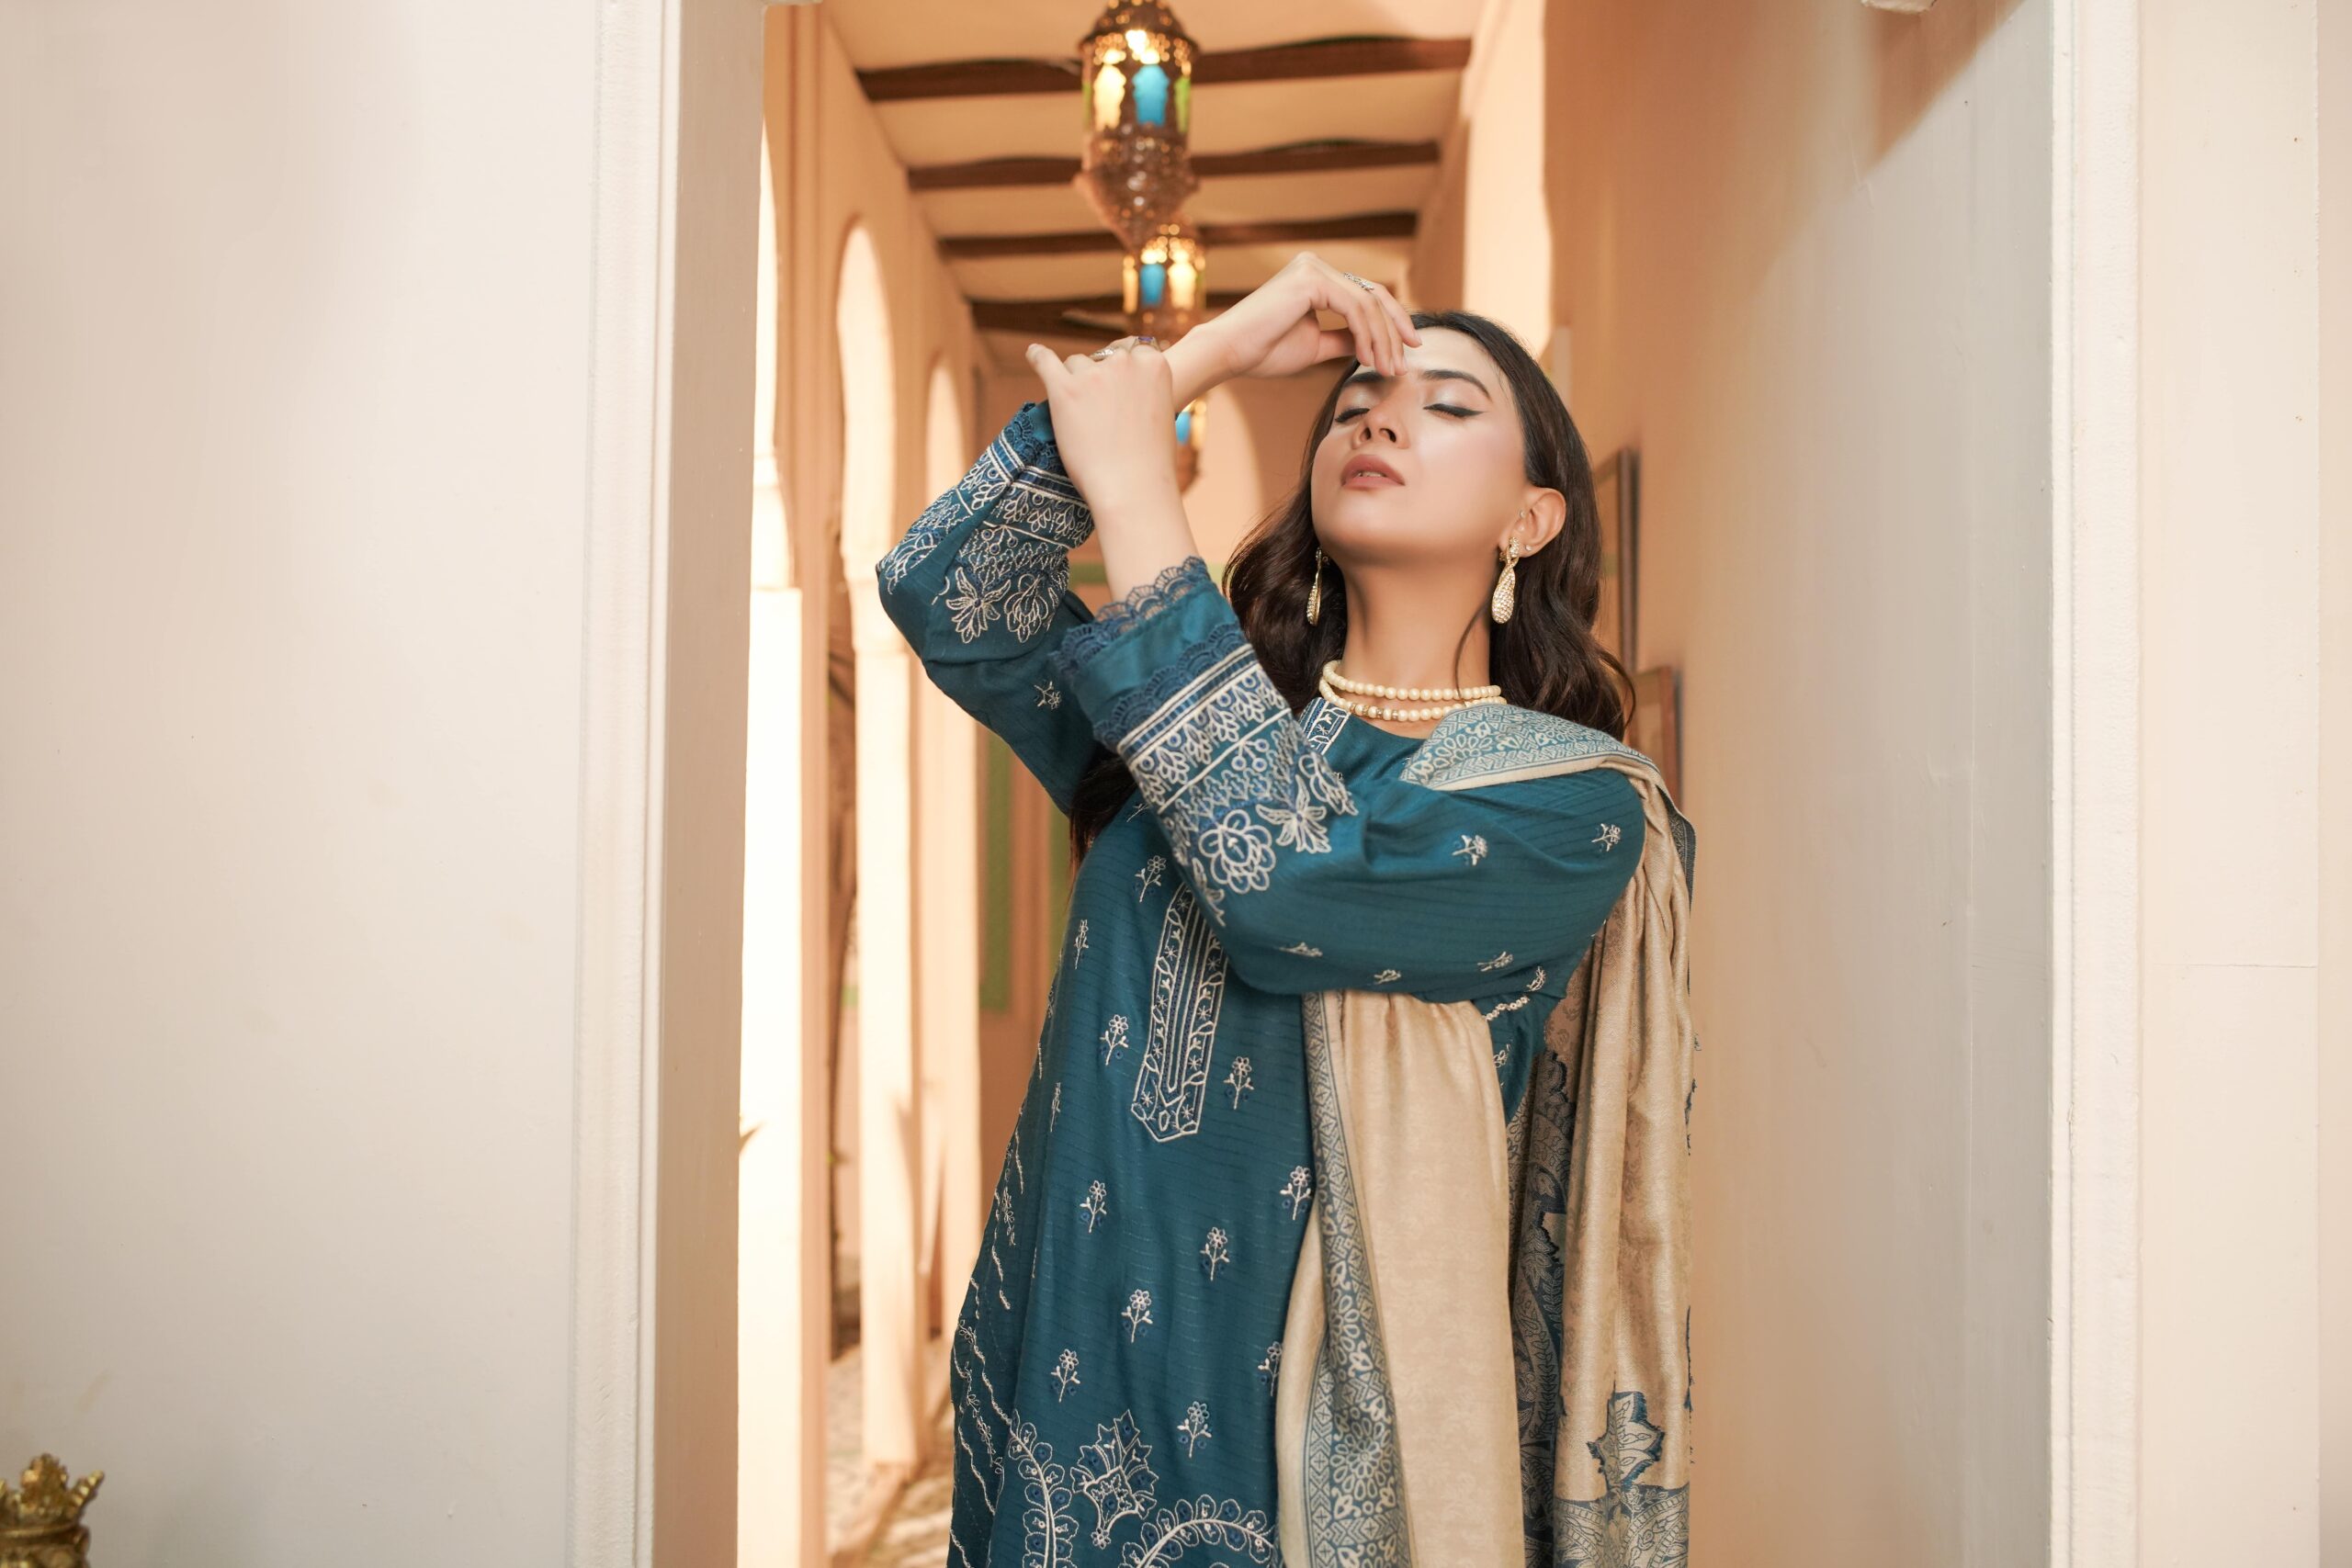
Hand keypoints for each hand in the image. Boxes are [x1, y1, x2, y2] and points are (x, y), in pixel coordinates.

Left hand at [1023, 338, 1181, 516]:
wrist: (1133, 488)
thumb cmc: (1151, 462)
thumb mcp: (1163, 414)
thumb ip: (1147, 392)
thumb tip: (1127, 391)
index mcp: (1153, 364)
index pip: (1132, 349)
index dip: (1122, 367)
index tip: (1117, 382)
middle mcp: (1124, 362)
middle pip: (1102, 358)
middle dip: (1099, 377)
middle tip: (1099, 411)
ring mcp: (1094, 375)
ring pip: (1076, 364)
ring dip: (1075, 382)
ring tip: (1079, 416)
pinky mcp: (1065, 389)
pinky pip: (1045, 361)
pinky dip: (1038, 357)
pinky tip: (1032, 354)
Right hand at [1174, 251, 1421, 393]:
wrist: (1230, 353)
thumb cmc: (1263, 351)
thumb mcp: (1316, 345)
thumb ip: (1345, 339)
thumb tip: (1374, 345)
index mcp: (1315, 277)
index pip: (1366, 296)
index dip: (1392, 323)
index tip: (1407, 351)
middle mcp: (1316, 266)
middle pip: (1374, 295)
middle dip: (1395, 332)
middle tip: (1405, 364)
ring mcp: (1314, 269)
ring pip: (1368, 304)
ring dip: (1383, 340)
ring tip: (1387, 369)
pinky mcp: (1311, 280)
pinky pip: (1355, 308)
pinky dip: (1367, 335)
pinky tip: (1369, 359)